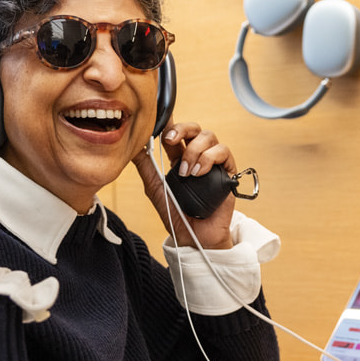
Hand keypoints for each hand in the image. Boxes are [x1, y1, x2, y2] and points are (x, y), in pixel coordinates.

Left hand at [132, 121, 236, 249]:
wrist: (194, 236)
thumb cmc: (175, 214)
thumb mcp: (154, 188)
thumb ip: (145, 166)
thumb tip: (132, 145)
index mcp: (179, 157)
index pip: (176, 132)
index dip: (169, 123)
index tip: (158, 123)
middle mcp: (197, 156)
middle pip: (194, 128)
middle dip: (182, 128)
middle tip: (170, 139)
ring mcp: (213, 162)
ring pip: (209, 136)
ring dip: (194, 150)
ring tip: (186, 172)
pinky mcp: (227, 171)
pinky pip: (223, 151)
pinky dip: (209, 159)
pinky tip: (199, 173)